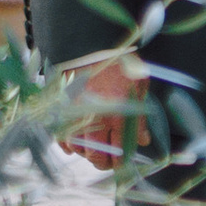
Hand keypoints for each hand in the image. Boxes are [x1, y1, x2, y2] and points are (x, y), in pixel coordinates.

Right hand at [64, 54, 145, 171]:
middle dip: (104, 163)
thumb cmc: (120, 62)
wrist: (93, 42)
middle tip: (109, 161)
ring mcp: (76, 114)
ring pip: (78, 148)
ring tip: (95, 150)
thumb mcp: (138, 86)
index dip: (122, 162)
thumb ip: (139, 117)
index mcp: (118, 113)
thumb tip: (142, 140)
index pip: (120, 151)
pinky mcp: (62, 109)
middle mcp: (95, 117)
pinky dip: (68, 144)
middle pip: (96, 155)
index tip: (124, 163)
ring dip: (86, 153)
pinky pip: (62, 136)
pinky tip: (76, 144)